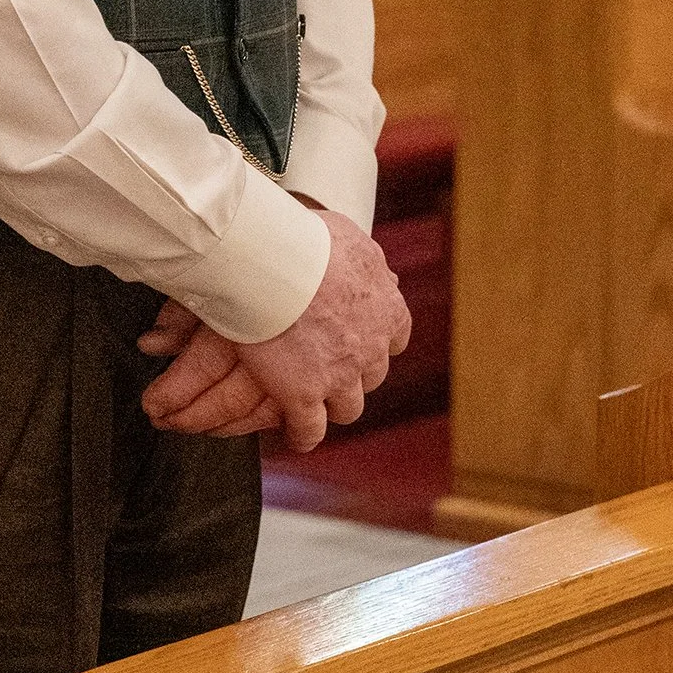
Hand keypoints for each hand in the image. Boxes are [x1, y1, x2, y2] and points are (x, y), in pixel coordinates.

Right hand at [142, 210, 408, 453]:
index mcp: (385, 308)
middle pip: (372, 374)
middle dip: (355, 373)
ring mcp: (340, 377)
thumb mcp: (349, 237)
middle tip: (330, 369)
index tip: (363, 340)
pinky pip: (309, 430)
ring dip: (333, 405)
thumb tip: (365, 259)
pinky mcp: (304, 397)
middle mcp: (371, 347)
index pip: (396, 335)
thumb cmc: (306, 240)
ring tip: (313, 405)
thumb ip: (363, 257)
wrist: (276, 265)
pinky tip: (294, 436)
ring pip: (348, 407)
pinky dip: (303, 435)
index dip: (378, 340)